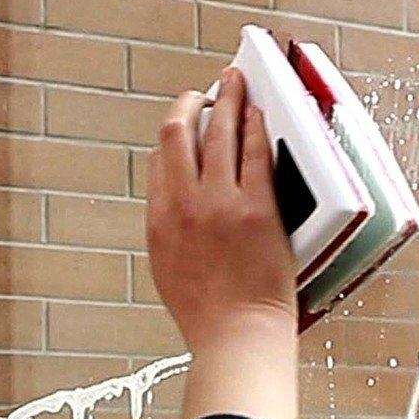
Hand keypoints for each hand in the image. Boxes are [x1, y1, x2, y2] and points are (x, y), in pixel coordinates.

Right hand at [146, 67, 296, 351]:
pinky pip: (255, 154)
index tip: (186, 122)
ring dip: (227, 100)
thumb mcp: (168, 268)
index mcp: (159, 220)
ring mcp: (220, 203)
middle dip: (191, 102)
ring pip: (218, 133)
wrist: (237, 336)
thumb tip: (178, 201)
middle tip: (205, 91)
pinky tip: (259, 113)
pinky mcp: (257, 209)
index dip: (174, 132)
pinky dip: (255, 127)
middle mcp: (184, 204)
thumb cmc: (207, 312)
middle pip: (179, 133)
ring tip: (234, 83)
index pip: (160, 158)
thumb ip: (169, 229)